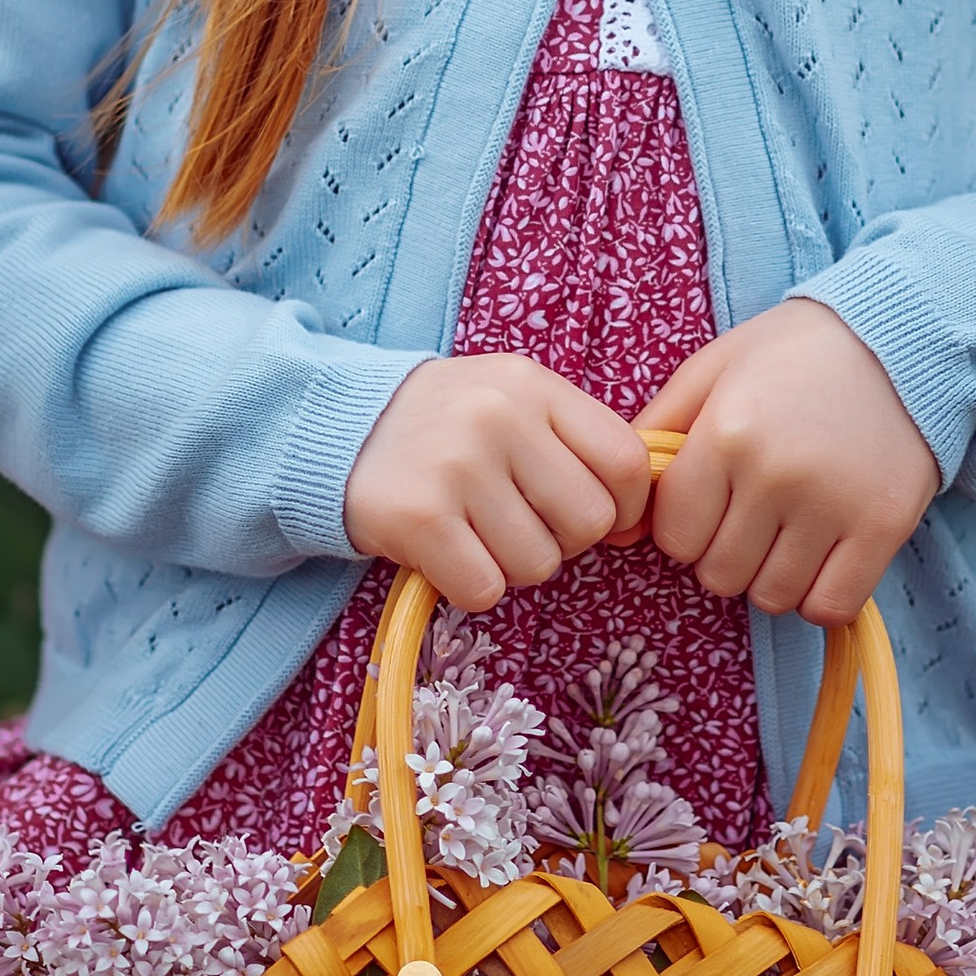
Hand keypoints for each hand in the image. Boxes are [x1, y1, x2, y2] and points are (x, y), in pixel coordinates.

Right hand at [343, 353, 654, 612]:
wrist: (338, 429)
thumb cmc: (448, 425)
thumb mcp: (514, 400)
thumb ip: (577, 444)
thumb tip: (638, 521)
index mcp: (534, 386)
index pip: (626, 462)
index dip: (623, 506)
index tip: (595, 514)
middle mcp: (499, 417)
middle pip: (589, 522)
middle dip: (564, 540)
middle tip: (520, 522)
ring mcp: (457, 467)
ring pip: (538, 564)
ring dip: (512, 565)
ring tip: (477, 531)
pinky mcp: (419, 518)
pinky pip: (485, 588)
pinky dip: (471, 585)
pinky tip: (448, 552)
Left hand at [637, 299, 938, 625]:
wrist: (902, 340)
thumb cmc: (794, 355)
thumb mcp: (712, 370)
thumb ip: (657, 433)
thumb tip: (619, 523)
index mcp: (726, 433)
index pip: (675, 537)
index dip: (687, 529)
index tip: (712, 505)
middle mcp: (774, 474)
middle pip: (719, 574)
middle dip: (727, 553)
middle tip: (754, 516)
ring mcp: (832, 504)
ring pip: (772, 596)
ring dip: (773, 576)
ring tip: (790, 531)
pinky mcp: (883, 526)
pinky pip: (830, 605)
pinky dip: (820, 595)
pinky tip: (823, 557)